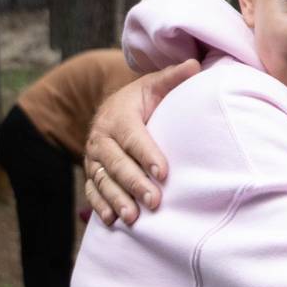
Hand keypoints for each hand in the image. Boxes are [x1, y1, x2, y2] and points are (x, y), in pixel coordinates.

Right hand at [83, 58, 198, 225]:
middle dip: (134, 183)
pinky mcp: (92, 172)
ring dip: (117, 199)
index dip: (147, 155)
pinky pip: (92, 190)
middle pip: (116, 163)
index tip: (163, 172)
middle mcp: (101, 138)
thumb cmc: (143, 98)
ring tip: (132, 218)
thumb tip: (194, 65)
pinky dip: (100, 206)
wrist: (114, 107)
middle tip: (154, 201)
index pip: (133, 138)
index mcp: (118, 116)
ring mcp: (94, 158)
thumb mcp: (155, 85)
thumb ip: (173, 78)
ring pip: (103, 180)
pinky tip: (113, 221)